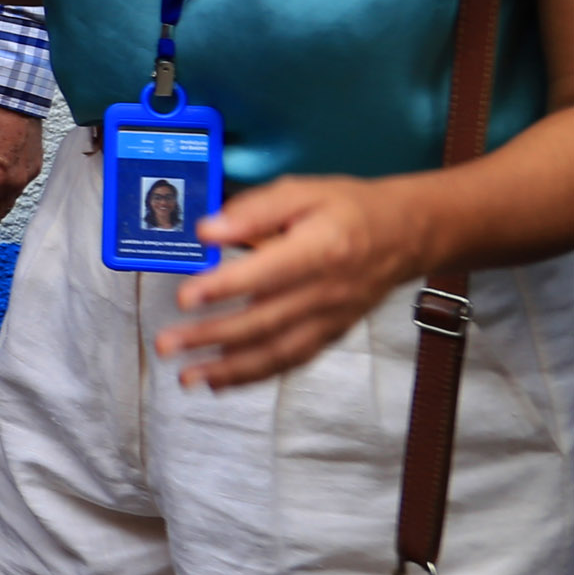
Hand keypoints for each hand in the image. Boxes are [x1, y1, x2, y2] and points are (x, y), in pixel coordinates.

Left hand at [157, 174, 433, 388]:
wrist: (406, 235)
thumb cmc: (349, 209)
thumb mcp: (304, 191)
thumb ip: (254, 210)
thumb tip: (208, 230)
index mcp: (322, 249)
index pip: (268, 273)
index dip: (226, 287)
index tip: (186, 296)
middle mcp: (327, 290)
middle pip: (266, 320)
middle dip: (212, 336)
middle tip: (167, 344)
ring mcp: (331, 318)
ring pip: (277, 351)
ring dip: (229, 369)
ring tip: (187, 377)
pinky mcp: (330, 333)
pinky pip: (291, 360)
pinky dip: (255, 375)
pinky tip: (219, 382)